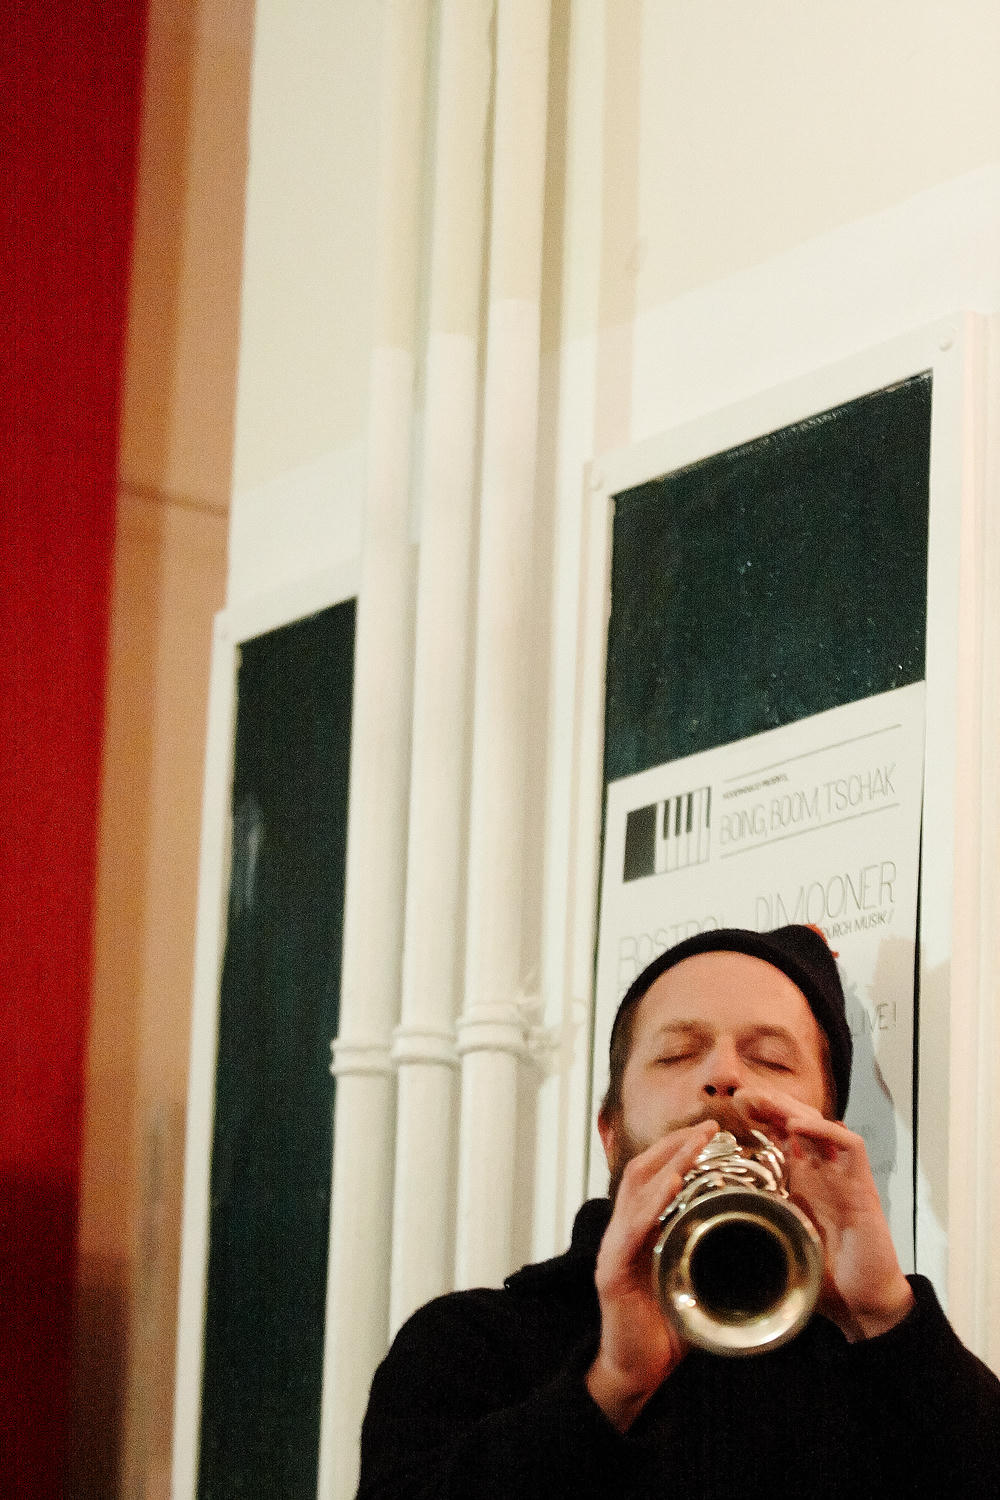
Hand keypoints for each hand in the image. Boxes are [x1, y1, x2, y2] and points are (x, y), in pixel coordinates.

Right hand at [586, 1119, 719, 1429]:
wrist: (637, 1373)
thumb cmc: (668, 1328)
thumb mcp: (697, 1281)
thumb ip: (714, 1255)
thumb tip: (755, 1234)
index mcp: (640, 1229)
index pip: (654, 1175)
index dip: (679, 1149)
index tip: (711, 1131)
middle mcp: (621, 1231)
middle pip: (642, 1172)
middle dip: (675, 1146)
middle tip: (709, 1127)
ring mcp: (613, 1250)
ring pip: (636, 1192)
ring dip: (668, 1165)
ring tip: (695, 1145)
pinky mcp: (611, 1273)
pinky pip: (630, 1231)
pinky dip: (650, 1205)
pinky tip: (669, 1188)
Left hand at [738, 1090, 914, 1340]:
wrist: (864, 1304)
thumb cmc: (825, 1276)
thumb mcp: (780, 1241)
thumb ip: (757, 1221)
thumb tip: (714, 1217)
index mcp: (802, 1180)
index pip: (780, 1135)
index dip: (758, 1117)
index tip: (730, 1107)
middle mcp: (822, 1171)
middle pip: (796, 1121)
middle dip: (769, 1104)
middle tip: (741, 1095)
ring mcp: (843, 1176)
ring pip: (819, 1125)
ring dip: (790, 1109)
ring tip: (761, 1101)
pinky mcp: (864, 1187)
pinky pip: (851, 1146)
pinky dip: (825, 1131)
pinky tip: (797, 1127)